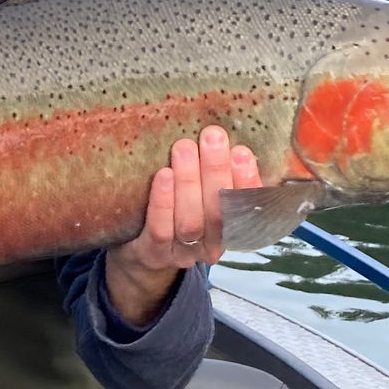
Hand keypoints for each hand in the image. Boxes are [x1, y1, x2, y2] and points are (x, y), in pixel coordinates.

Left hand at [104, 126, 260, 327]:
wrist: (141, 252)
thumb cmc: (177, 209)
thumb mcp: (204, 193)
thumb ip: (217, 172)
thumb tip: (223, 134)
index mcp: (232, 228)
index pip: (248, 207)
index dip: (248, 181)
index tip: (242, 152)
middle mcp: (212, 245)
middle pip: (219, 212)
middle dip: (217, 171)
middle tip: (212, 136)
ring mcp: (183, 253)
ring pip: (191, 222)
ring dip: (189, 182)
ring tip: (184, 148)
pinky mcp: (154, 254)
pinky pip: (161, 230)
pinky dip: (164, 202)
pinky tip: (163, 175)